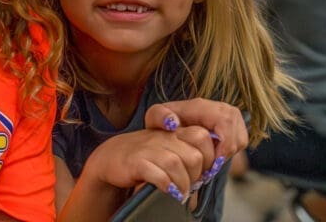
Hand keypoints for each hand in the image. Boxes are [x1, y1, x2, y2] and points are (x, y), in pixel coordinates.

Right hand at [82, 126, 214, 201]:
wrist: (112, 158)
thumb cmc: (147, 157)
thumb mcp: (170, 149)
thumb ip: (190, 153)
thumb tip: (213, 168)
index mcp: (175, 132)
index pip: (202, 136)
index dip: (208, 157)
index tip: (202, 172)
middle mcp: (163, 137)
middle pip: (194, 156)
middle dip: (195, 175)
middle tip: (188, 184)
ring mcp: (149, 148)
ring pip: (177, 165)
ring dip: (182, 184)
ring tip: (179, 193)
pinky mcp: (136, 162)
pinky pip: (158, 174)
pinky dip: (166, 186)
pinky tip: (166, 191)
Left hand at [145, 99, 247, 160]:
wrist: (170, 123)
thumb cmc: (163, 122)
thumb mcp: (154, 117)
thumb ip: (158, 116)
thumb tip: (173, 122)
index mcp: (203, 105)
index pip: (226, 121)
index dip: (225, 144)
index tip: (214, 162)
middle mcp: (221, 108)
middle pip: (237, 133)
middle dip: (226, 154)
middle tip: (211, 166)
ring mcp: (231, 115)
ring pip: (241, 139)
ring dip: (228, 154)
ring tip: (210, 161)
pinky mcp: (235, 125)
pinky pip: (241, 141)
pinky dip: (230, 152)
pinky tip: (215, 156)